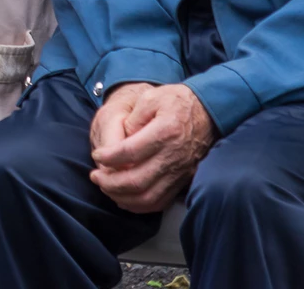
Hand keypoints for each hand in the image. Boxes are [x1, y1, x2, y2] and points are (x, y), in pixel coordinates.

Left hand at [90, 82, 214, 212]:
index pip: (130, 152)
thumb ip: (133, 118)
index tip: (97, 155)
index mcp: (165, 132)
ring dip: (122, 196)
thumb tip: (121, 140)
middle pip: (137, 181)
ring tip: (105, 187)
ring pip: (148, 197)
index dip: (108, 157)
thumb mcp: (151, 97)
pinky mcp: (183, 180)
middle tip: (95, 176)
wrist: (209, 111)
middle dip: (110, 183)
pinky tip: (124, 197)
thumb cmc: (176, 102)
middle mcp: (174, 156)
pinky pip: (161, 201)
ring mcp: (181, 172)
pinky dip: (140, 205)